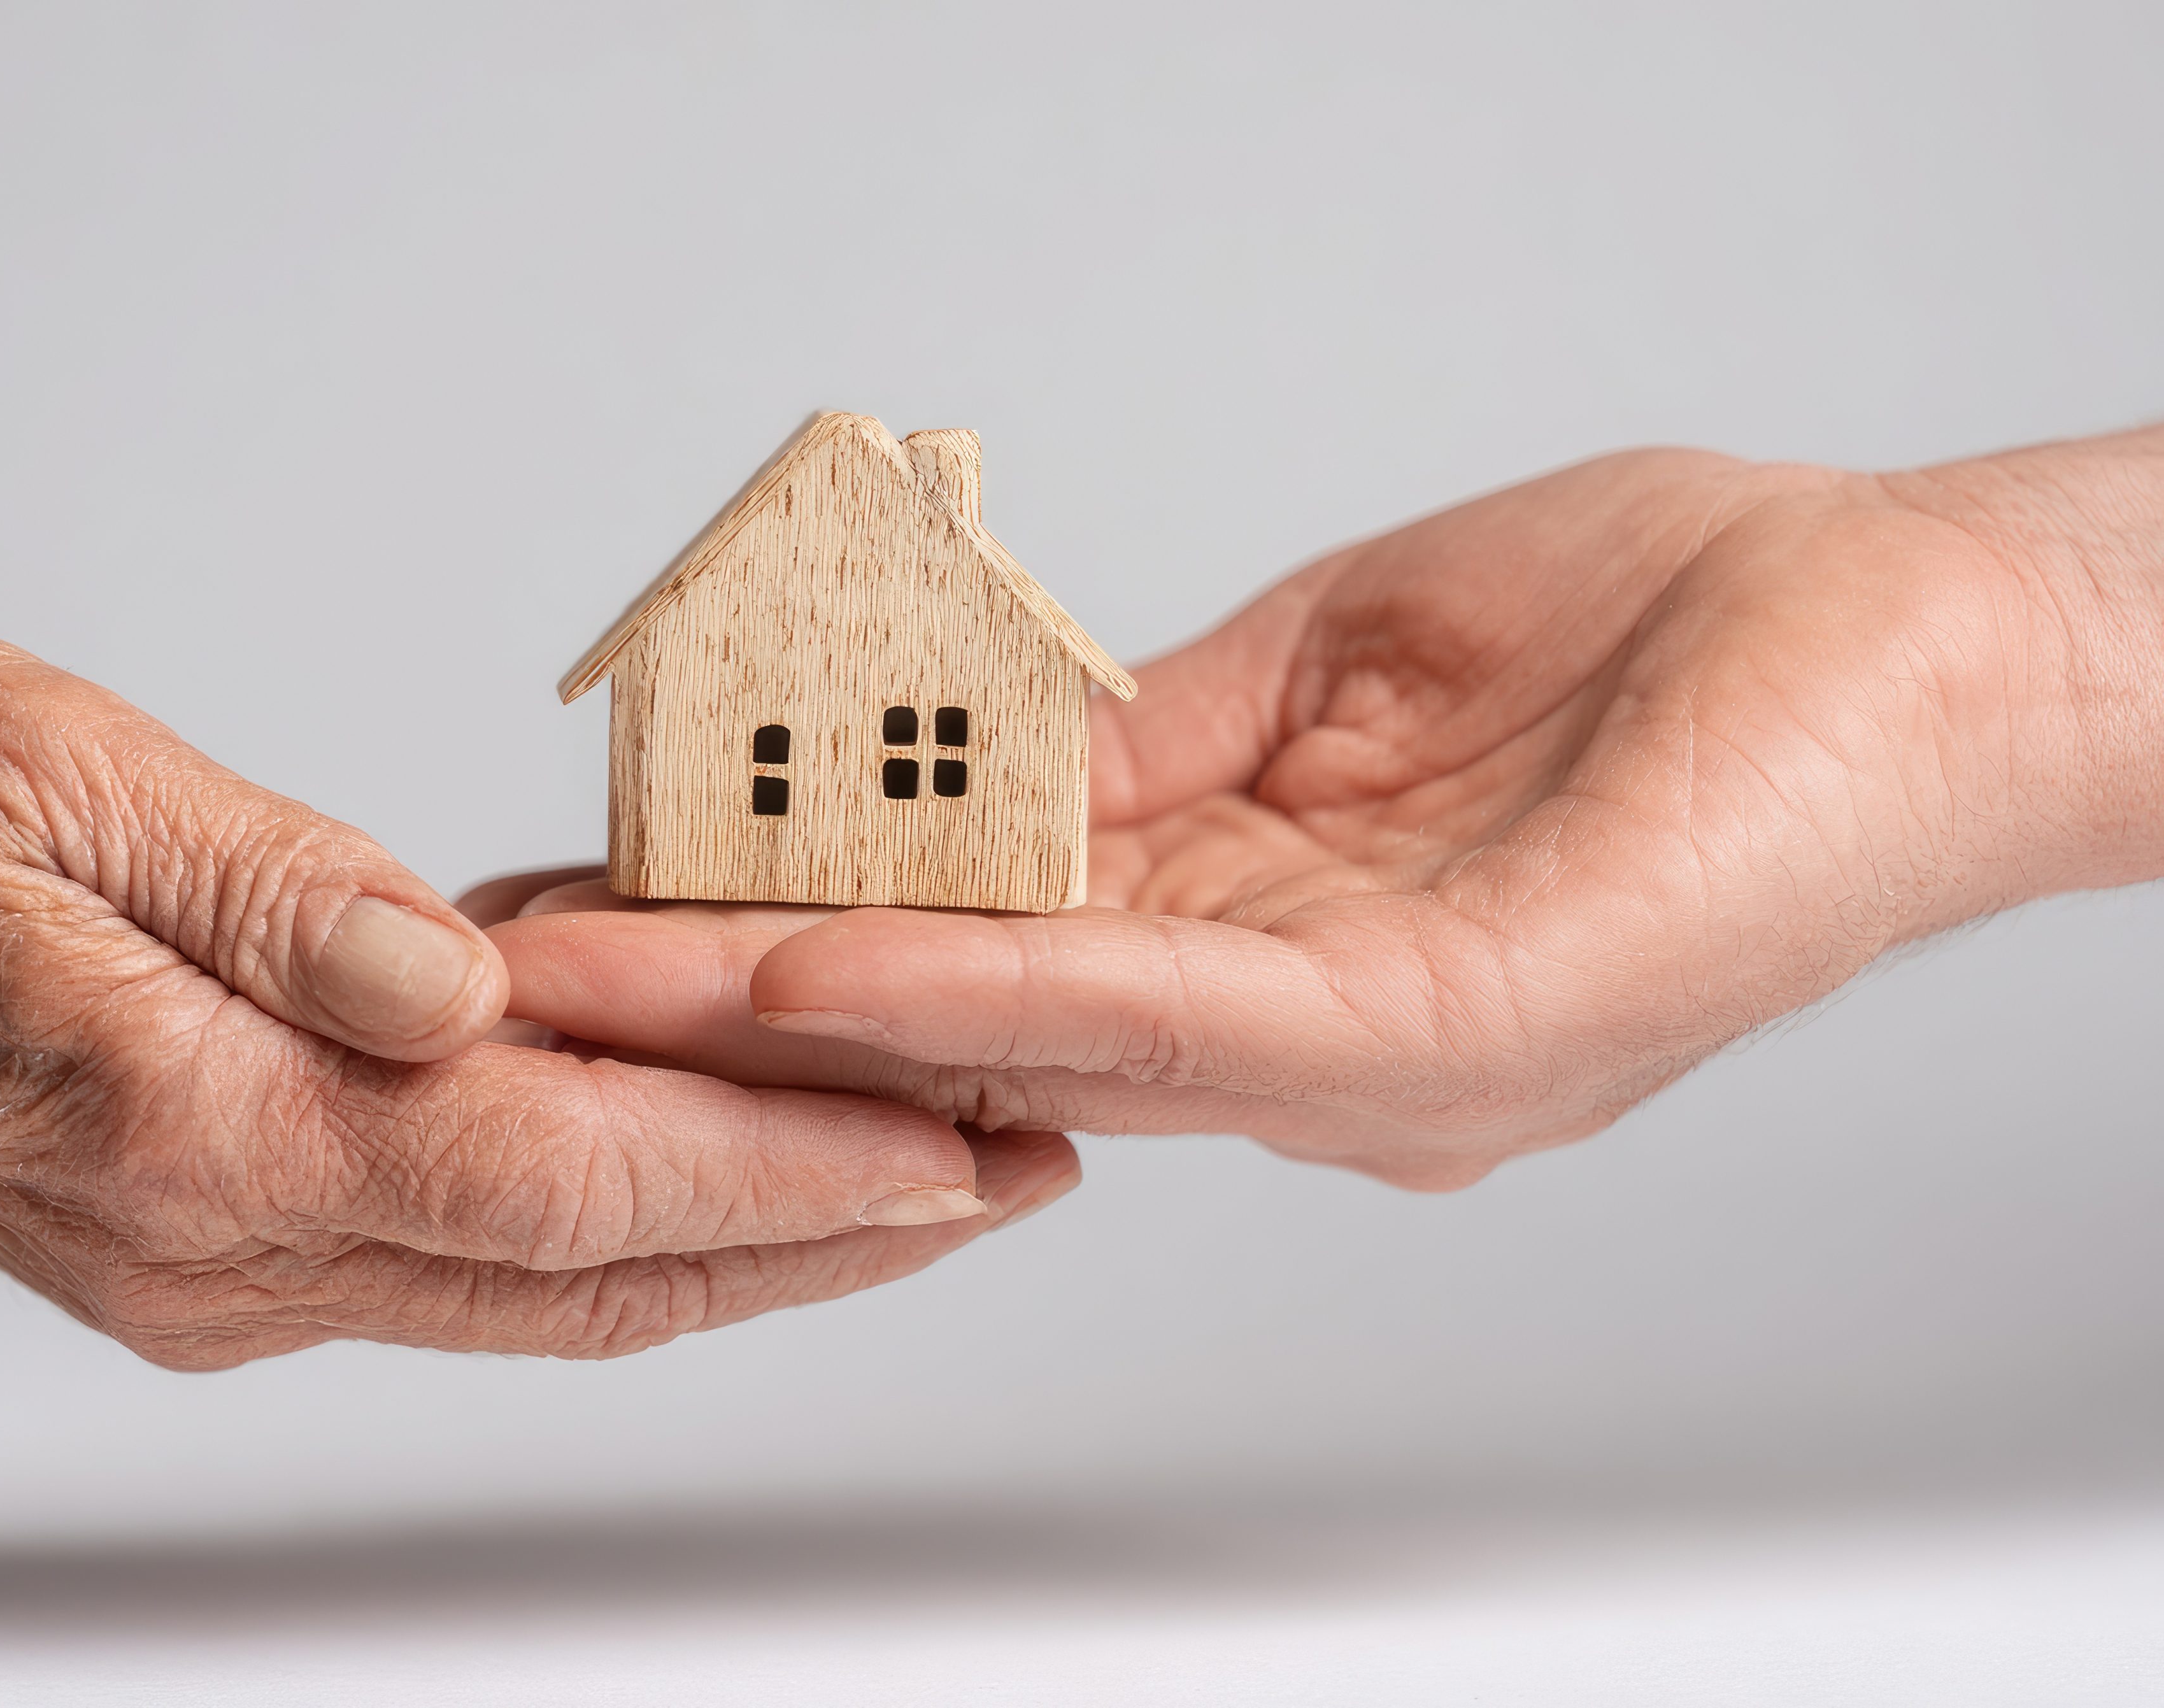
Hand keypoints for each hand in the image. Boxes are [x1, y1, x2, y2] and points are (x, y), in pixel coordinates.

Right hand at [0, 617, 1075, 1366]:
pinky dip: (613, 1212)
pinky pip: (466, 1247)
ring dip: (743, 1239)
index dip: (778, 1171)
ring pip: (549, 1280)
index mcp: (206, 1124)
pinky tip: (712, 1158)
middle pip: (594, 1266)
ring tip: (920, 1177)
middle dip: (820, 1230)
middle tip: (1011, 1172)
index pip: (566, 1179)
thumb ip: (277, 901)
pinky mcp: (219, 1224)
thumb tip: (463, 981)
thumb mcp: (60, 793)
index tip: (956, 1147)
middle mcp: (232, 1236)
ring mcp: (226, 1256)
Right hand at [482, 430, 2163, 1186]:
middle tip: (534, 993)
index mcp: (1279, 952)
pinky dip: (1003, 995)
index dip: (798, 934)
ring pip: (1047, 1052)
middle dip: (743, 1014)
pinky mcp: (1448, 1038)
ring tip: (622, 996)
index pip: (993, 953)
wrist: (1930, 633)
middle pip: (978, 1031)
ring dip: (821, 1020)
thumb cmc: (1686, 637)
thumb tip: (979, 766)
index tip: (622, 910)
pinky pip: (1187, 1026)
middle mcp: (1305, 1045)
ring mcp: (1373, 1060)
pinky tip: (846, 978)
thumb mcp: (1352, 665)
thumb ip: (1164, 741)